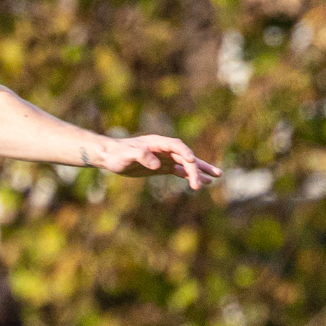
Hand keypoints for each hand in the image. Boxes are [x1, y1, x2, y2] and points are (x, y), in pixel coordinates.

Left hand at [89, 135, 221, 189]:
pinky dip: (189, 176)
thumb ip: (141, 156)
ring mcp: (164, 158)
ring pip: (185, 164)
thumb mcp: (127, 155)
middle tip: (204, 182)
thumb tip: (157, 165)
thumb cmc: (117, 154)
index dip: (185, 153)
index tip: (192, 162)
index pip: (176, 146)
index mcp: (157, 143)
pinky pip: (179, 171)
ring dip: (199, 171)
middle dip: (195, 169)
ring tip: (215, 177)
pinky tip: (201, 182)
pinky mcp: (161, 167)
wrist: (109, 156)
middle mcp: (164, 149)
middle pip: (184, 157)